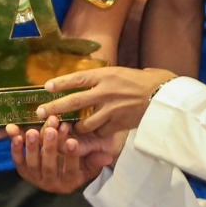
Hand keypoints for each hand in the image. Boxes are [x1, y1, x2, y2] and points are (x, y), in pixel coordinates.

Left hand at [7, 118, 109, 194]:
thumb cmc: (78, 166)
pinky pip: (17, 160)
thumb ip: (96, 160)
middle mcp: (51, 183)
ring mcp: (35, 178)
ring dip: (31, 147)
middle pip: (49, 166)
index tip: (72, 141)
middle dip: (50, 147)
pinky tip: (15, 135)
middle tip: (51, 129)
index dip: (71, 157)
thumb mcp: (89, 165)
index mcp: (69, 182)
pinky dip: (15, 148)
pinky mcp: (23, 171)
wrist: (58, 174)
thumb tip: (107, 157)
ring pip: (32, 164)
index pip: (71, 170)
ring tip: (32, 131)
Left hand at [38, 66, 174, 134]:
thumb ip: (108, 78)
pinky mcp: (119, 124)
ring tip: (68, 128)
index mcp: (107, 75)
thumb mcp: (125, 73)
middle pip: (74, 101)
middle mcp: (106, 91)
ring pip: (85, 123)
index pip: (78, 78)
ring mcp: (112, 109)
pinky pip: (101, 132)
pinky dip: (96, 133)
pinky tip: (95, 132)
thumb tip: (93, 80)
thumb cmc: (149, 81)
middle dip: (54, 108)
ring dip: (76, 127)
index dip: (61, 83)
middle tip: (39, 112)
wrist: (166, 96)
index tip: (46, 87)